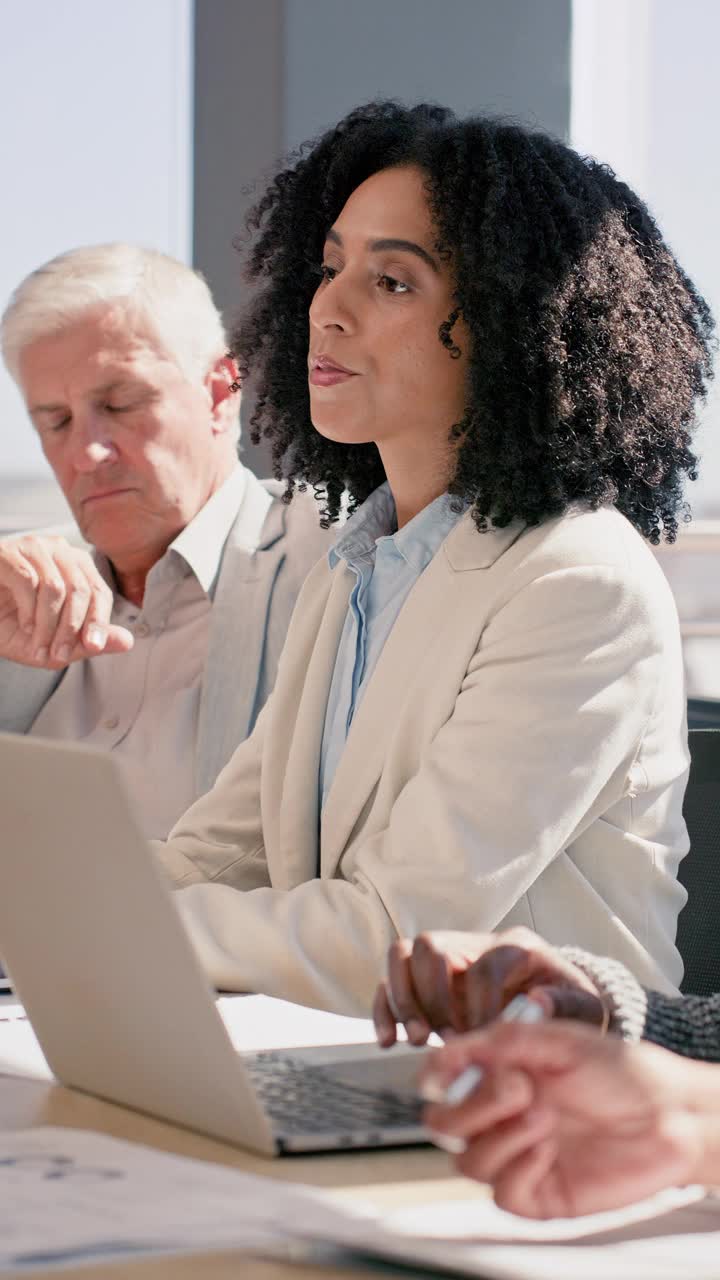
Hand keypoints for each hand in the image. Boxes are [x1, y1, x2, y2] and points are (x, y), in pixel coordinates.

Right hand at [0, 534, 132, 668]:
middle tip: (57, 655)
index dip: (99, 621)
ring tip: (37, 644)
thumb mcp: (51, 644)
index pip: (100, 592)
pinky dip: (28, 609)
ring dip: (48, 624)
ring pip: (56, 588)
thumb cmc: (11, 625)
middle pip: (81, 590)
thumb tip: (127, 642)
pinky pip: (29, 581)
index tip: (92, 647)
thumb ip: (86, 643)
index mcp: (77, 569)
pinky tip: (24, 625)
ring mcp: (33, 547)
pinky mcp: (8, 552)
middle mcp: (60, 551)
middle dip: (71, 629)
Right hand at [374, 927, 604, 1046]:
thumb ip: (564, 1007)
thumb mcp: (583, 1007)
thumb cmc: (567, 1006)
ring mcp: (446, 959)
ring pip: (403, 955)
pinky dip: (385, 1008)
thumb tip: (536, 1004)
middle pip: (432, 947)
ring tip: (417, 1040)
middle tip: (444, 1039)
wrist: (555, 1005)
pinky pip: (390, 981)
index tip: (482, 1041)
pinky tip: (389, 1040)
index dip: (479, 1006)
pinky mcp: (425, 980)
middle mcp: (473, 944)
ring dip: (403, 999)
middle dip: (433, 997)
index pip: (484, 966)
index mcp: (514, 946)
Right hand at [421, 1021, 710, 1217]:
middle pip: (444, 1126)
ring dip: (499, 1135)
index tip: (444, 1072)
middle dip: (470, 1106)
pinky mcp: (540, 1194)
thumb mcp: (559, 1040)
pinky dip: (516, 1168)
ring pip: (468, 1161)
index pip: (443, 1081)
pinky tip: (547, 1149)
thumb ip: (500, 1041)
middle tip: (517, 1087)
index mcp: (501, 1073)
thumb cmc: (620, 1071)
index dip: (437, 1077)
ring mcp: (519, 1156)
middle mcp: (503, 1116)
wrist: (670, 1113)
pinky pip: (502, 1193)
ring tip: (544, 1115)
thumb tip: (445, 1052)